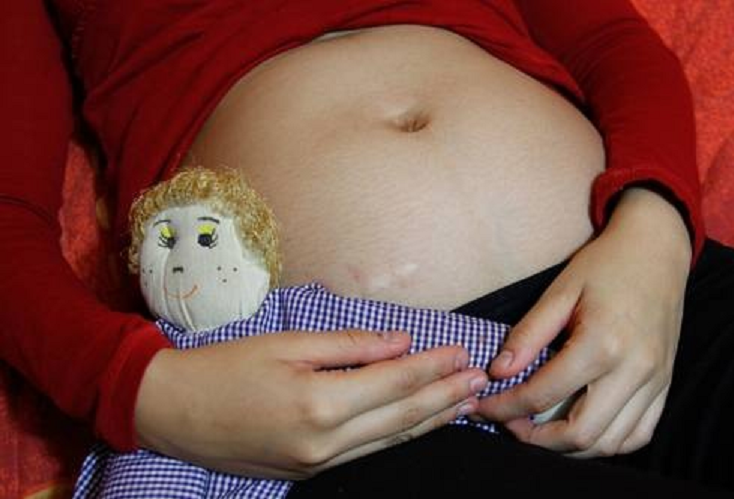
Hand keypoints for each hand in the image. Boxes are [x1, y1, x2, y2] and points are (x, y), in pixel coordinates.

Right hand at [135, 329, 487, 478]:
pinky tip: (416, 424)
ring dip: (431, 421)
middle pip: (403, 417)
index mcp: (319, 402)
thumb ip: (348, 344)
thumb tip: (399, 342)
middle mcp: (325, 441)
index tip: (461, 351)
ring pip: (390, 440)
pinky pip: (367, 452)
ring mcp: (318, 463)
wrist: (170, 412)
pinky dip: (398, 435)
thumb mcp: (286, 343)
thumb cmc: (223, 369)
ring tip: (464, 404)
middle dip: (445, 396)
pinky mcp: (309, 472)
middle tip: (479, 380)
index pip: (395, 381)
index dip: (433, 365)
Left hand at [477, 187, 691, 457]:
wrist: (656, 249)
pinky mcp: (665, 385)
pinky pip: (638, 435)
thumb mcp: (559, 292)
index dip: (505, 407)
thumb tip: (498, 372)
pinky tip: (580, 428)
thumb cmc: (603, 265)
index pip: (543, 395)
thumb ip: (528, 334)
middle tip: (507, 424)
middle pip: (579, 434)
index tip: (481, 408)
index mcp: (602, 344)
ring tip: (537, 430)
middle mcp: (634, 370)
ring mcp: (655, 382)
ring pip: (609, 443)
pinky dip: (606, 442)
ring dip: (568, 447)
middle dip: (534, 438)